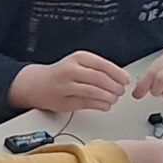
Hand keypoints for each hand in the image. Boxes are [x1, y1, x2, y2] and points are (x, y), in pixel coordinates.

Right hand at [11, 52, 130, 114]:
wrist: (36, 84)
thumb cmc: (61, 74)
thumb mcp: (79, 63)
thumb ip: (97, 68)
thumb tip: (120, 77)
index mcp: (78, 57)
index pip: (103, 65)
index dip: (118, 74)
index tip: (126, 80)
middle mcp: (71, 70)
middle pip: (100, 79)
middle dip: (114, 87)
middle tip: (121, 91)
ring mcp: (66, 86)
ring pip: (93, 91)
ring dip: (108, 97)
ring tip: (114, 99)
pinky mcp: (63, 101)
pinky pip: (86, 103)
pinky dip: (100, 105)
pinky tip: (105, 105)